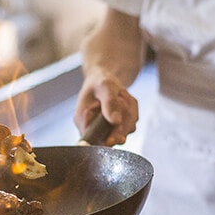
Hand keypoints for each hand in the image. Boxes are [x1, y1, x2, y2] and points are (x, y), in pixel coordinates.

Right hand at [74, 7, 142, 145]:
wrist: (106, 74)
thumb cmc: (100, 78)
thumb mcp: (105, 86)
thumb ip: (109, 103)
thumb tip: (115, 122)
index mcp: (82, 119)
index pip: (92, 140)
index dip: (106, 140)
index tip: (118, 136)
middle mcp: (91, 126)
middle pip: (111, 137)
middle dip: (123, 120)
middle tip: (123, 100)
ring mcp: (104, 126)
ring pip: (124, 130)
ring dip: (130, 113)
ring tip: (122, 95)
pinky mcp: (114, 125)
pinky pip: (130, 125)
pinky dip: (132, 112)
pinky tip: (125, 99)